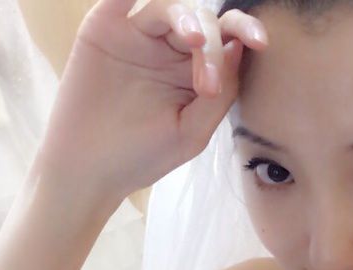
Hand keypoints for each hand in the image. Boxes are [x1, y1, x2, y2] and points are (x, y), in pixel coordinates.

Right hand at [37, 0, 267, 202]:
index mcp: (196, 71)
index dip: (245, 31)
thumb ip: (221, 92)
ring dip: (186, 16)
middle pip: (202, 20)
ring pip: (168, 4)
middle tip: (207, 87)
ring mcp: (138, 35)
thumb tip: (238, 47)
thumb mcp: (192, 132)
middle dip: (212, 45)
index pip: (227, 39)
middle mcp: (170, 48)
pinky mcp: (104, 29)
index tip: (261, 43)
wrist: (92, 170)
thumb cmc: (144, 156)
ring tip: (196, 41)